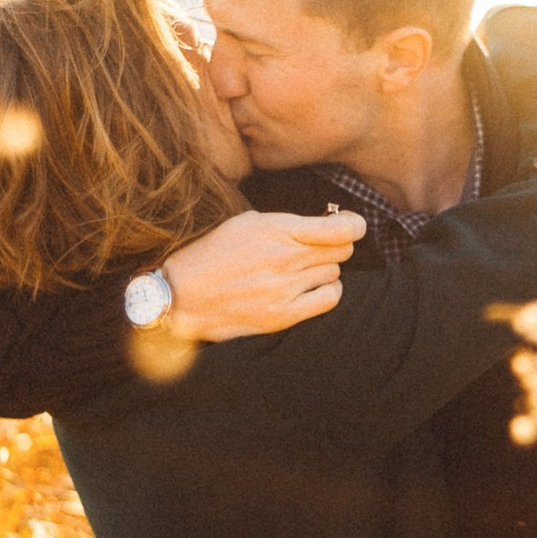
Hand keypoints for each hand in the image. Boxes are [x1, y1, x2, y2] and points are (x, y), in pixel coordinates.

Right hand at [162, 210, 365, 341]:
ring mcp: (285, 288)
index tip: (351, 226)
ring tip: (302, 270)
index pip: (341, 228)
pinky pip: (329, 299)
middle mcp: (285, 258)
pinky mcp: (283, 315)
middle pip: (342, 251)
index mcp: (276, 229)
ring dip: (325, 270)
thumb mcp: (246, 222)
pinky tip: (311, 288)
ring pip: (335, 273)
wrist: (183, 295)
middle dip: (335, 246)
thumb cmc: (213, 254)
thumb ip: (287, 223)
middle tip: (316, 249)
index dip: (354, 225)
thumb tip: (324, 223)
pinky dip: (327, 291)